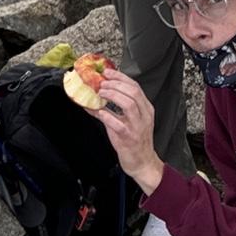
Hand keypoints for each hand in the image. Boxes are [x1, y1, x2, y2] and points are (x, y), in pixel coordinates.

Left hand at [88, 69, 164, 194]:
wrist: (143, 163)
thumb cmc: (134, 141)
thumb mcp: (126, 122)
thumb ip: (111, 110)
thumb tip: (91, 101)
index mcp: (145, 109)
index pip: (135, 87)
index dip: (120, 77)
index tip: (107, 72)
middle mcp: (144, 115)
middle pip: (133, 92)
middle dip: (116, 84)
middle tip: (101, 83)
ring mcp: (138, 126)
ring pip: (129, 104)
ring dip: (113, 95)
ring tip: (101, 93)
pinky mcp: (129, 138)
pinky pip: (118, 124)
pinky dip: (107, 116)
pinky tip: (99, 112)